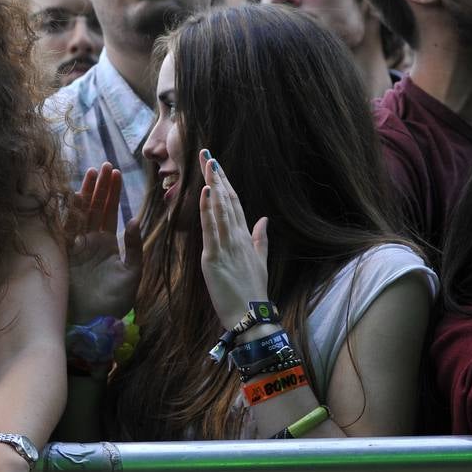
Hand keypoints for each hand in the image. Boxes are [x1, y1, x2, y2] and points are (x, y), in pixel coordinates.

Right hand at [64, 163, 142, 322]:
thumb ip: (134, 247)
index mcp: (107, 244)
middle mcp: (89, 242)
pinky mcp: (63, 255)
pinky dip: (67, 212)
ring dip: (85, 193)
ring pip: (80, 213)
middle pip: (94, 208)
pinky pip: (64, 229)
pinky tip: (71, 194)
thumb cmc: (115, 302)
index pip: (109, 212)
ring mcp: (75, 246)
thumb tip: (136, 220)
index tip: (115, 173)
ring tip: (91, 172)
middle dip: (99, 187)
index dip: (112, 193)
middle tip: (104, 165)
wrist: (94, 322)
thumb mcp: (132, 273)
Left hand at [198, 150, 268, 328]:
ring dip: (214, 185)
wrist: (251, 317)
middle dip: (217, 177)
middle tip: (207, 154)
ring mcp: (226, 246)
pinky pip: (211, 230)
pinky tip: (206, 192)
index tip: (216, 164)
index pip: (234, 203)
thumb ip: (261, 239)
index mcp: (245, 238)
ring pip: (220, 210)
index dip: (225, 182)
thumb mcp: (259, 261)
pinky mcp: (214, 257)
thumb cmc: (253, 292)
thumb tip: (264, 219)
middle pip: (227, 201)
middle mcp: (237, 237)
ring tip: (208, 163)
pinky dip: (208, 210)